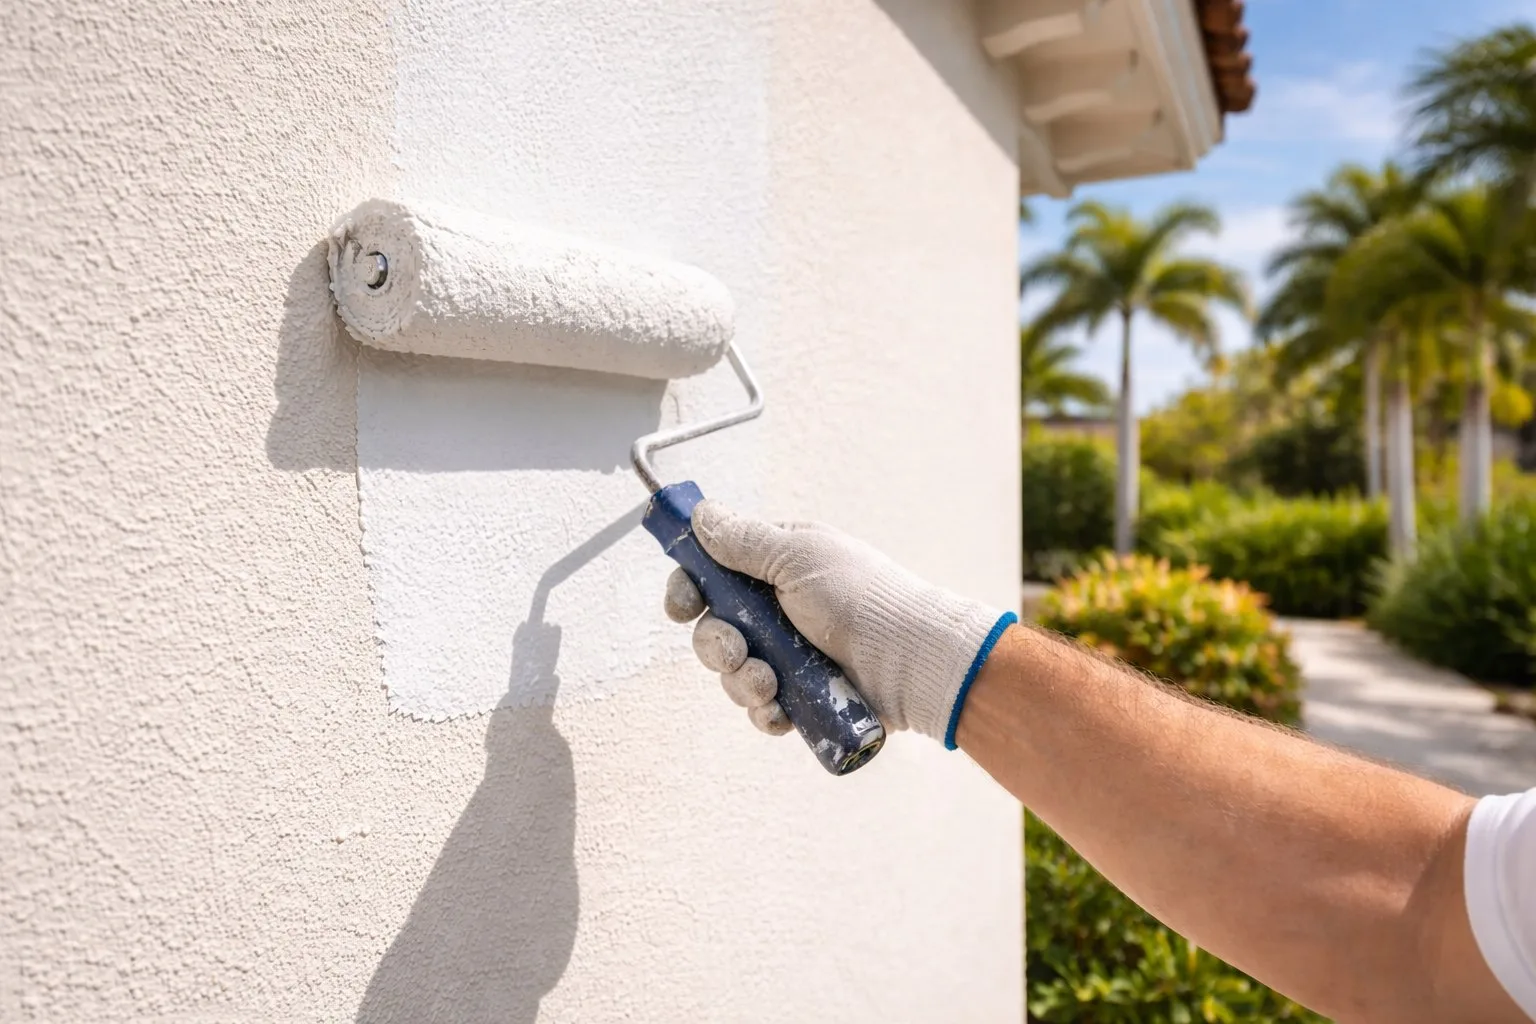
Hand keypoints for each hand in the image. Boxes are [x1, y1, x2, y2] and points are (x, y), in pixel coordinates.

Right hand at [663, 500, 1010, 744]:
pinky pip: (762, 709)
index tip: (683, 605)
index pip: (711, 576)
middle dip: (716, 644)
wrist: (912, 658)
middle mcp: (778, 610)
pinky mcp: (802, 696)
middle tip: (737, 650)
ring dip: (742, 680)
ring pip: (733, 673)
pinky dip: (765, 712)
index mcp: (776, 567)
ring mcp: (790, 655)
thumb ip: (743, 540)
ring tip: (771, 682)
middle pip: (713, 629)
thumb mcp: (798, 556)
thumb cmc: (861, 597)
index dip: (688, 591)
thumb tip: (700, 513)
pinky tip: (780, 710)